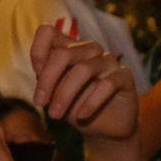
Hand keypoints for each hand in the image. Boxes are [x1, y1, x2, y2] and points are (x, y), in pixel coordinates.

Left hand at [30, 25, 137, 143]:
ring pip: (84, 69)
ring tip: (55, 114)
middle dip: (47, 80)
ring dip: (65, 95)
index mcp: (68, 47)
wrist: (102, 127)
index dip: (38, 50)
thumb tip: (39, 66)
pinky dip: (91, 102)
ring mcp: (108, 60)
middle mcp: (89, 49)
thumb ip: (44, 75)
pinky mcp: (125, 76)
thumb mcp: (53, 91)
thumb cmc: (74, 104)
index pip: (48, 33)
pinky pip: (107, 84)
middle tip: (40, 103)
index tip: (35, 75)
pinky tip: (82, 116)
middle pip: (63, 54)